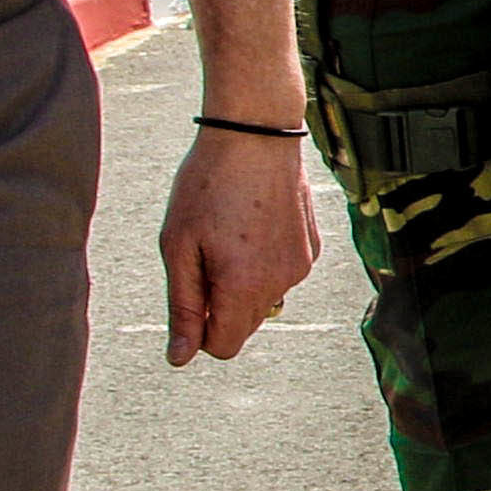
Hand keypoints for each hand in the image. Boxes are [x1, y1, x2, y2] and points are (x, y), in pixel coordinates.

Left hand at [160, 128, 314, 366]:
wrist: (256, 133)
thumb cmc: (207, 185)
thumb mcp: (178, 246)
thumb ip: (182, 306)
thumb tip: (181, 357)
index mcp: (243, 287)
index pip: (223, 347)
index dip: (199, 330)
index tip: (189, 293)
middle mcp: (280, 283)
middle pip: (245, 326)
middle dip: (220, 306)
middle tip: (203, 255)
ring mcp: (301, 265)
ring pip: (265, 299)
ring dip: (243, 283)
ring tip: (229, 234)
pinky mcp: (312, 247)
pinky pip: (283, 273)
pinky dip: (264, 262)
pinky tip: (252, 223)